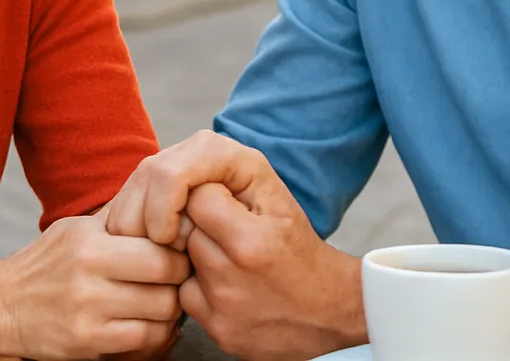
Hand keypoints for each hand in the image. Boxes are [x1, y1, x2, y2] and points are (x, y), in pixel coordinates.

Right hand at [0, 213, 188, 359]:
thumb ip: (119, 215)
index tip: (177, 255)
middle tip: (175, 282)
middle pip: (167, 283)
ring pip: (161, 316)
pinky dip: (153, 336)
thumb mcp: (78, 228)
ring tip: (161, 303)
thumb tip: (163, 194)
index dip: (179, 254)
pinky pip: (142, 341)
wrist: (2, 306)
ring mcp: (86, 312)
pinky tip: (145, 324)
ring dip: (169, 313)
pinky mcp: (85, 343)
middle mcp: (87, 275)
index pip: (160, 250)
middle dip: (179, 283)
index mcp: (89, 241)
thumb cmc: (47, 264)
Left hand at [106, 132, 364, 359]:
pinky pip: (183, 296)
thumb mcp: (276, 197)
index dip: (207, 193)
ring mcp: (223, 307)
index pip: (195, 196)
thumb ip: (229, 175)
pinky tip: (225, 285)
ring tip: (227, 257)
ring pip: (178, 261)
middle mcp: (233, 276)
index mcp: (251, 240)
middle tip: (226, 231)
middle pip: (183, 229)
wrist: (330, 310)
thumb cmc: (298, 247)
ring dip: (195, 255)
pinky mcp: (218, 332)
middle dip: (197, 224)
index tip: (226, 202)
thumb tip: (182, 175)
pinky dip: (197, 288)